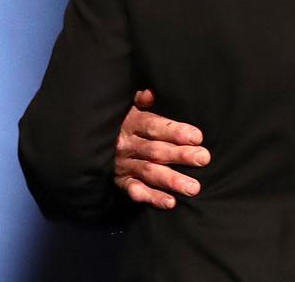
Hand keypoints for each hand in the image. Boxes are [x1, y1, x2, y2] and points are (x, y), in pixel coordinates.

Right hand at [114, 89, 210, 208]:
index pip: (154, 126)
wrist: (90, 142)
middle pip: (156, 150)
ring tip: (193, 187)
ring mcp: (123, 165)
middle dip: (180, 155)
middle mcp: (127, 144)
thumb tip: (150, 93)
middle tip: (203, 159)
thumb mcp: (129, 106)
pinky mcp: (120, 181)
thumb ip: (140, 100)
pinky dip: (152, 197)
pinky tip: (170, 202)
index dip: (175, 131)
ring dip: (171, 180)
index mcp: (131, 122)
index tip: (198, 137)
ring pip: (149, 172)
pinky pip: (136, 191)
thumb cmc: (123, 121)